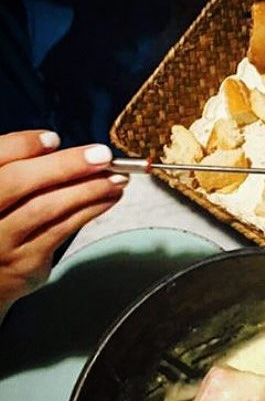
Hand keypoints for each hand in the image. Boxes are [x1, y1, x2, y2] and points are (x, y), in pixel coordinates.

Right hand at [0, 131, 127, 314]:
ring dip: (88, 188)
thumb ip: (18, 166)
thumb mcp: (5, 190)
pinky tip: (109, 197)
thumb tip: (53, 145)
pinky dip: (90, 209)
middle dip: (64, 165)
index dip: (21, 145)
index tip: (54, 139)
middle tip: (102, 156)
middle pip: (16, 182)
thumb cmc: (2, 220)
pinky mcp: (23, 262)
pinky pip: (61, 229)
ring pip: (44, 207)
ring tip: (117, 177)